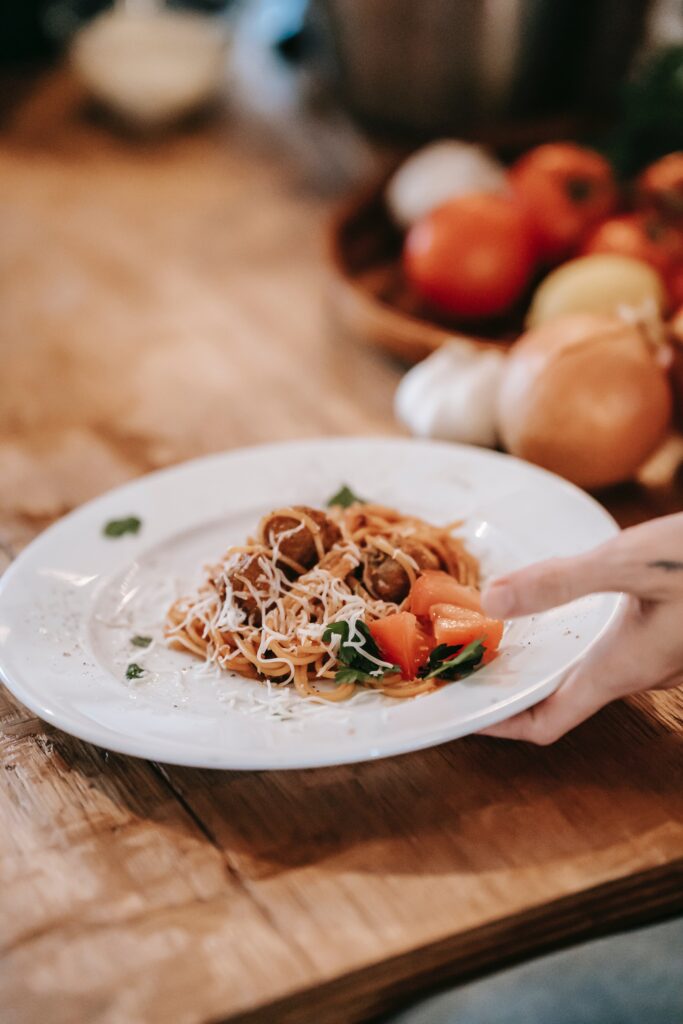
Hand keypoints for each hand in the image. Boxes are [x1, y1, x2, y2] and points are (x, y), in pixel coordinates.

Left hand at [480, 513, 682, 743]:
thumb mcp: (629, 563)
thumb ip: (560, 582)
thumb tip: (492, 601)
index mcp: (622, 669)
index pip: (548, 723)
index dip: (501, 724)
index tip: (462, 712)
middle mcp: (641, 673)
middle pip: (563, 700)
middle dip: (515, 686)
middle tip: (470, 663)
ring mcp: (662, 656)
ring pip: (590, 673)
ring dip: (545, 660)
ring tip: (502, 632)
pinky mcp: (674, 633)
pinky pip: (613, 649)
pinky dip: (575, 638)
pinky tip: (563, 606)